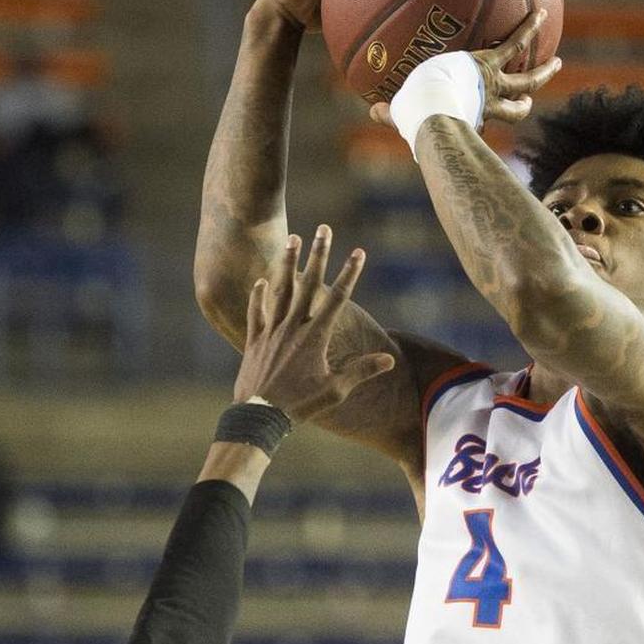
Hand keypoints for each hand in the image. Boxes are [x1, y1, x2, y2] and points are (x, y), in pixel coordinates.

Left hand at [233, 226, 394, 421]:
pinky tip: (261, 281)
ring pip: (281, 290)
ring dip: (288, 264)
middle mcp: (293, 327)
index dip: (350, 273)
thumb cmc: (301, 405)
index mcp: (315, 336)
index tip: (359, 251)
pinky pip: (256, 312)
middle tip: (324, 229)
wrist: (261, 414)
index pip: (337, 298)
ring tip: (292, 239)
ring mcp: (272, 331)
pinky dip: (259, 296)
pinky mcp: (255, 341)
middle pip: (308, 284)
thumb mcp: (336, 390)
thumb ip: (362, 370)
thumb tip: (389, 359)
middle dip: (319, 255)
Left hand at [369, 9, 562, 128]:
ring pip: (527, 80)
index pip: (480, 125)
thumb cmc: (415, 115)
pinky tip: (539, 11)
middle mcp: (486, 106)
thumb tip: (373, 112)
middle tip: (531, 100)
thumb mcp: (403, 115)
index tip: (482, 126)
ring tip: (557, 61)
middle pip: (515, 109)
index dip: (482, 126)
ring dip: (543, 72)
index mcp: (468, 118)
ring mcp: (492, 87)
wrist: (431, 105)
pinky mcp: (490, 66)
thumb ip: (390, 113)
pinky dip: (529, 28)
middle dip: (524, 103)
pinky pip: (515, 43)